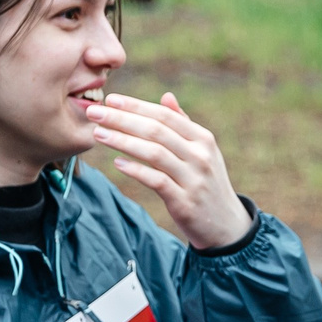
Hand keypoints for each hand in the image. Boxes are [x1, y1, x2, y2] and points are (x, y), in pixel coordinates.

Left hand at [88, 90, 254, 250]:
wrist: (226, 225)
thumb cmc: (207, 183)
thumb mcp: (203, 152)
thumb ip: (184, 125)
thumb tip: (166, 97)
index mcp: (203, 139)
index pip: (165, 116)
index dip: (136, 106)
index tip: (111, 100)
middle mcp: (200, 156)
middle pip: (156, 131)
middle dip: (122, 120)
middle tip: (95, 113)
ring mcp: (194, 179)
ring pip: (154, 153)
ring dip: (123, 141)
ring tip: (99, 134)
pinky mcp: (184, 202)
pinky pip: (156, 181)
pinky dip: (136, 170)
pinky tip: (117, 163)